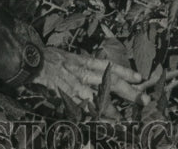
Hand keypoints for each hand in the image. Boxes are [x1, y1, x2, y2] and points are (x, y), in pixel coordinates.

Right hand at [31, 48, 145, 106]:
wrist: (33, 59)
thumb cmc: (52, 58)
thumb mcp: (72, 57)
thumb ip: (86, 65)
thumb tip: (101, 71)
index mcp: (85, 62)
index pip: (110, 67)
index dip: (126, 72)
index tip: (140, 78)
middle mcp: (83, 72)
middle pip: (110, 81)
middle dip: (128, 91)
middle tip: (143, 100)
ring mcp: (74, 84)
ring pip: (96, 96)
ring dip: (110, 107)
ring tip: (121, 117)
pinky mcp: (65, 95)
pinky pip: (79, 106)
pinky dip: (88, 113)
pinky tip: (97, 119)